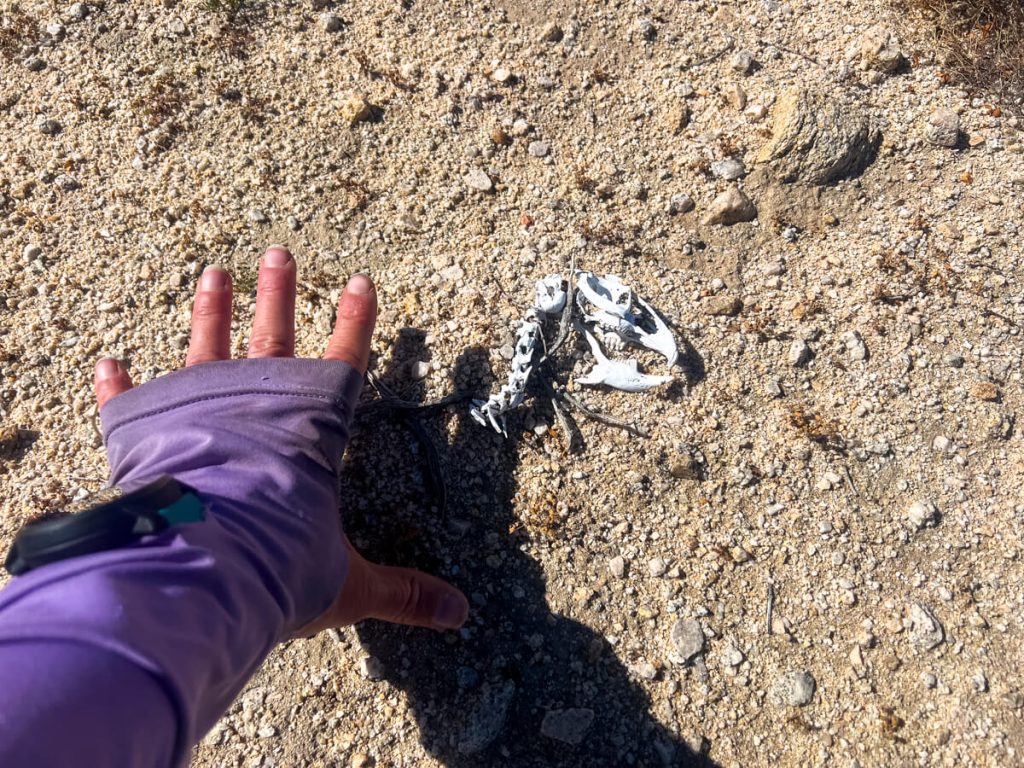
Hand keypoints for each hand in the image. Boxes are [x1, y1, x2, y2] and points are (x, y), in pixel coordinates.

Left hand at [92, 245, 468, 633]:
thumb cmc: (278, 569)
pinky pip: (126, 403)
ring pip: (206, 348)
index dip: (357, 324)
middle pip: (273, 340)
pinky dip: (116, 385)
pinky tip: (108, 361)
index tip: (362, 282)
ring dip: (211, 311)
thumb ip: (402, 591)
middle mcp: (253, 407)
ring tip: (214, 273)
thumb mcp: (347, 584)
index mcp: (308, 432)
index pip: (344, 364)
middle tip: (279, 254)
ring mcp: (195, 413)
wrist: (197, 570)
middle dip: (279, 296)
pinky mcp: (143, 434)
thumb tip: (461, 614)